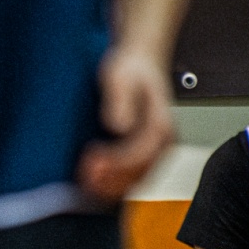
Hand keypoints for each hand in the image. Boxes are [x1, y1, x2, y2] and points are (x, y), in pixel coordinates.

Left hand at [77, 48, 175, 201]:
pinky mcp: (146, 153)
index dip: (116, 163)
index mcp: (161, 124)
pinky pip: (133, 177)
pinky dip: (114, 184)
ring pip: (137, 180)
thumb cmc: (129, 68)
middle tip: (84, 177)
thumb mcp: (119, 76)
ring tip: (84, 182)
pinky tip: (92, 180)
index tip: (92, 161)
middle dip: (111, 180)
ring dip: (111, 186)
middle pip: (140, 172)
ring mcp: (156, 150)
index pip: (140, 153)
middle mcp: (164, 141)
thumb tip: (119, 126)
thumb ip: (120, 99)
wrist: (140, 63)